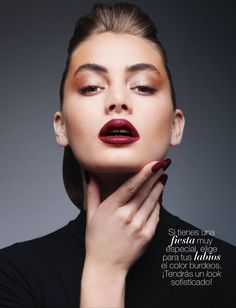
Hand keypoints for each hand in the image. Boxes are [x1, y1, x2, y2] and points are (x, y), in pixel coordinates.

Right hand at [81, 160, 169, 274]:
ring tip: (163, 175)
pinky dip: (159, 203)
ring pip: (152, 201)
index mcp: (111, 209)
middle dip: (155, 176)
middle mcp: (126, 217)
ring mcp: (138, 227)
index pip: (131, 187)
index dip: (143, 174)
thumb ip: (92, 192)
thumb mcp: (90, 215)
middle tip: (163, 164)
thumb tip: (89, 174)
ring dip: (159, 187)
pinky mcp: (147, 236)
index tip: (153, 163)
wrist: (106, 266)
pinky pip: (156, 215)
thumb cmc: (96, 239)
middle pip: (144, 192)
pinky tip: (160, 194)